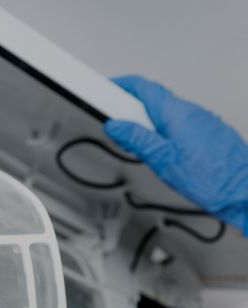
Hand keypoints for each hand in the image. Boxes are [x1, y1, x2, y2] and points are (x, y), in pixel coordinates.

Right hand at [105, 75, 247, 234]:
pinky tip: (158, 151)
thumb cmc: (210, 178)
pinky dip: (160, 133)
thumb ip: (137, 140)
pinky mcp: (205, 134)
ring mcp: (200, 122)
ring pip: (164, 115)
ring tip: (136, 146)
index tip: (104, 91)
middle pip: (152, 101)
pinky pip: (176, 126)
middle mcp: (190, 112)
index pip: (143, 87)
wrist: (242, 190)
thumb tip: (116, 125)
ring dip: (145, 125)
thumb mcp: (162, 159)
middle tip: (114, 126)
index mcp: (176, 112)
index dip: (120, 86)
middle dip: (129, 110)